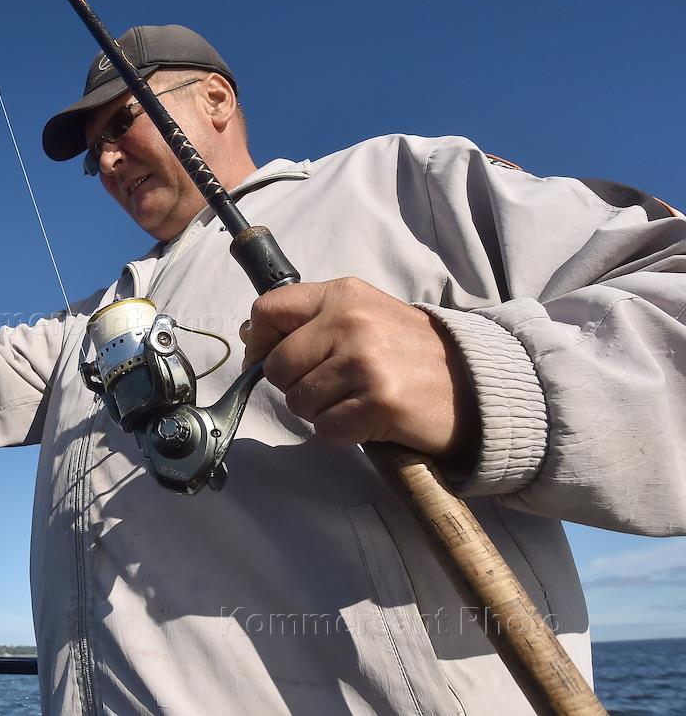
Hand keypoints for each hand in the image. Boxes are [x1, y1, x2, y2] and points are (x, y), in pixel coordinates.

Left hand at [240, 277, 479, 460]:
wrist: (478, 382)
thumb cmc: (411, 352)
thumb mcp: (364, 315)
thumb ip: (312, 320)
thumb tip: (249, 335)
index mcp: (344, 295)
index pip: (268, 310)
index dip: (260, 343)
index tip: (268, 360)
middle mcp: (351, 322)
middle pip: (276, 366)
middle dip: (294, 386)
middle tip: (332, 388)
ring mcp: (365, 363)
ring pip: (298, 402)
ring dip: (320, 411)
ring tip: (355, 401)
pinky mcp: (378, 403)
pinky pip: (325, 430)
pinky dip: (341, 433)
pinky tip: (368, 420)